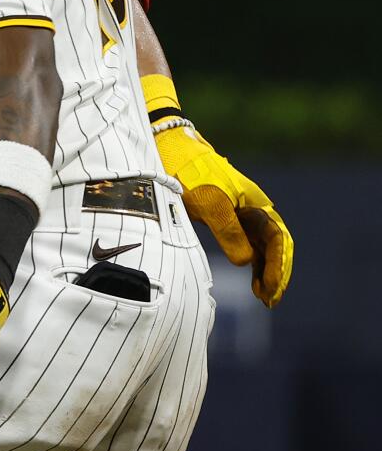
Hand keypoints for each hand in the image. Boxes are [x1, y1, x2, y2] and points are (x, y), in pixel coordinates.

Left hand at [154, 123, 292, 306]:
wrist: (171, 151)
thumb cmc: (189, 174)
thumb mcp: (208, 203)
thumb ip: (228, 231)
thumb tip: (246, 262)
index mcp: (257, 203)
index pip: (278, 240)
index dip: (277, 266)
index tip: (270, 288)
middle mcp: (255, 208)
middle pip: (276, 245)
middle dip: (277, 273)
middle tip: (270, 300)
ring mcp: (243, 211)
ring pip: (264, 245)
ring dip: (266, 269)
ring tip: (263, 296)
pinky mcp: (228, 215)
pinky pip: (250, 241)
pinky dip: (254, 260)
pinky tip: (250, 275)